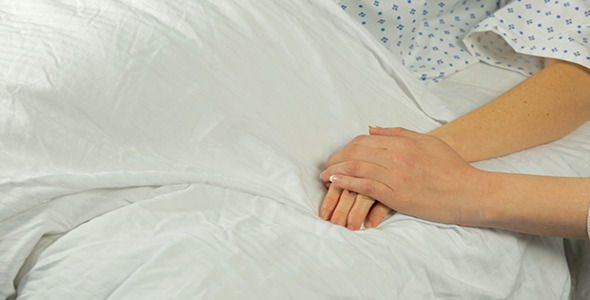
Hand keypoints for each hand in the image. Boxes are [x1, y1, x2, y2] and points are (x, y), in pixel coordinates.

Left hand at [320, 127, 485, 225]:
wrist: (469, 192)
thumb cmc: (451, 168)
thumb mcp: (427, 142)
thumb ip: (398, 133)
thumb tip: (371, 128)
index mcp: (403, 142)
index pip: (364, 140)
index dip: (345, 148)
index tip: (337, 155)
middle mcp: (396, 156)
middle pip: (355, 153)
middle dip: (335, 159)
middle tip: (326, 166)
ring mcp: (395, 176)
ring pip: (355, 168)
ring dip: (335, 171)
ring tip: (325, 177)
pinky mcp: (396, 196)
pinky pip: (364, 186)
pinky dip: (345, 184)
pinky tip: (335, 184)